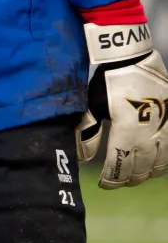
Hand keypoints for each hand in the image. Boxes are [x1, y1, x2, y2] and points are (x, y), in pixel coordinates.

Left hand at [76, 23, 167, 187]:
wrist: (134, 58)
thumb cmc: (110, 81)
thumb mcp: (94, 105)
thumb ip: (88, 131)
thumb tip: (82, 156)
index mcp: (126, 133)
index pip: (119, 167)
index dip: (110, 180)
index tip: (103, 184)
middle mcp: (148, 137)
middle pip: (140, 171)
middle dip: (126, 179)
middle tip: (116, 179)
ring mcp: (164, 132)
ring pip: (159, 166)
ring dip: (145, 173)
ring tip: (134, 174)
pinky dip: (161, 162)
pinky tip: (153, 162)